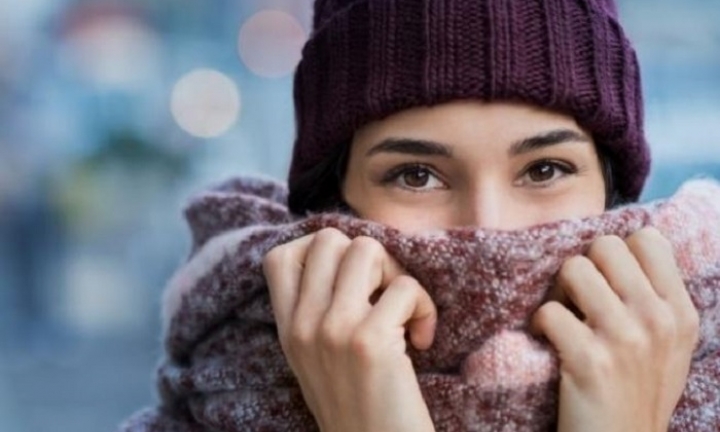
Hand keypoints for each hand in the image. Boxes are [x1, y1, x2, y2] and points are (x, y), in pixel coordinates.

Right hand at [262, 228, 437, 431]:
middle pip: (330, 239)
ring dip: (397, 275)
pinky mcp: (370, 341)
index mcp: (287, 330)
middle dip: (368, 259)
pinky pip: (406, 287)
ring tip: (403, 313)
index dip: (320, 252)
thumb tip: (348, 258)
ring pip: (367, 249)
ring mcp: (333, 330)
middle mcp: (303, 325)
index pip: (280, 257)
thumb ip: (316, 314)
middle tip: (383, 296)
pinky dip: (424, 309)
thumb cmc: (359, 409)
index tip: (350, 281)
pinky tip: (422, 341)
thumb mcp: (316, 360)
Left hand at [532, 227, 699, 431]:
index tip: (607, 279)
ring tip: (563, 317)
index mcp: (680, 311)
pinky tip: (548, 340)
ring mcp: (625, 339)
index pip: (648, 238)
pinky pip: (549, 310)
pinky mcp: (589, 360)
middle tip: (578, 298)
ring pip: (574, 269)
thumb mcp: (669, 345)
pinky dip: (539, 323)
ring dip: (558, 292)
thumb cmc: (638, 392)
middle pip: (605, 246)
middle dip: (584, 267)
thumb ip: (655, 299)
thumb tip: (621, 249)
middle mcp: (658, 319)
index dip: (617, 252)